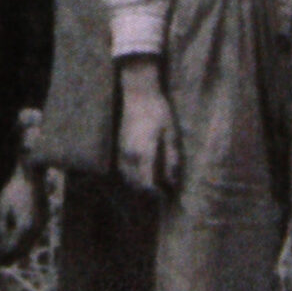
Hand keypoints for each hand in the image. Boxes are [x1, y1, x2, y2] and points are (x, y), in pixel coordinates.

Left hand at [0, 167, 41, 260]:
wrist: (32, 173)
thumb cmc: (14, 189)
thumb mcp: (2, 208)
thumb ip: (1, 228)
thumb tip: (0, 246)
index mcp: (25, 225)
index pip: (13, 248)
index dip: (3, 256)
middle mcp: (37, 227)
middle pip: (23, 249)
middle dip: (11, 256)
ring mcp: (43, 223)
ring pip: (30, 244)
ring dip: (18, 250)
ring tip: (6, 255)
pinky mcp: (45, 219)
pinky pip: (34, 235)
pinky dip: (25, 241)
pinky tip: (16, 242)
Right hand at [116, 59, 177, 194]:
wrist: (138, 93)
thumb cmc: (158, 111)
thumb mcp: (171, 133)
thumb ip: (172, 158)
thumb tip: (173, 181)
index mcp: (144, 153)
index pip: (147, 184)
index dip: (155, 194)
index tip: (165, 197)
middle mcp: (130, 156)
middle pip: (135, 184)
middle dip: (146, 194)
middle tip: (159, 196)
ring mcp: (121, 151)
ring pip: (126, 178)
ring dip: (137, 186)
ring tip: (150, 188)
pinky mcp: (118, 146)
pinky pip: (121, 169)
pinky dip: (129, 177)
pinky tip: (138, 176)